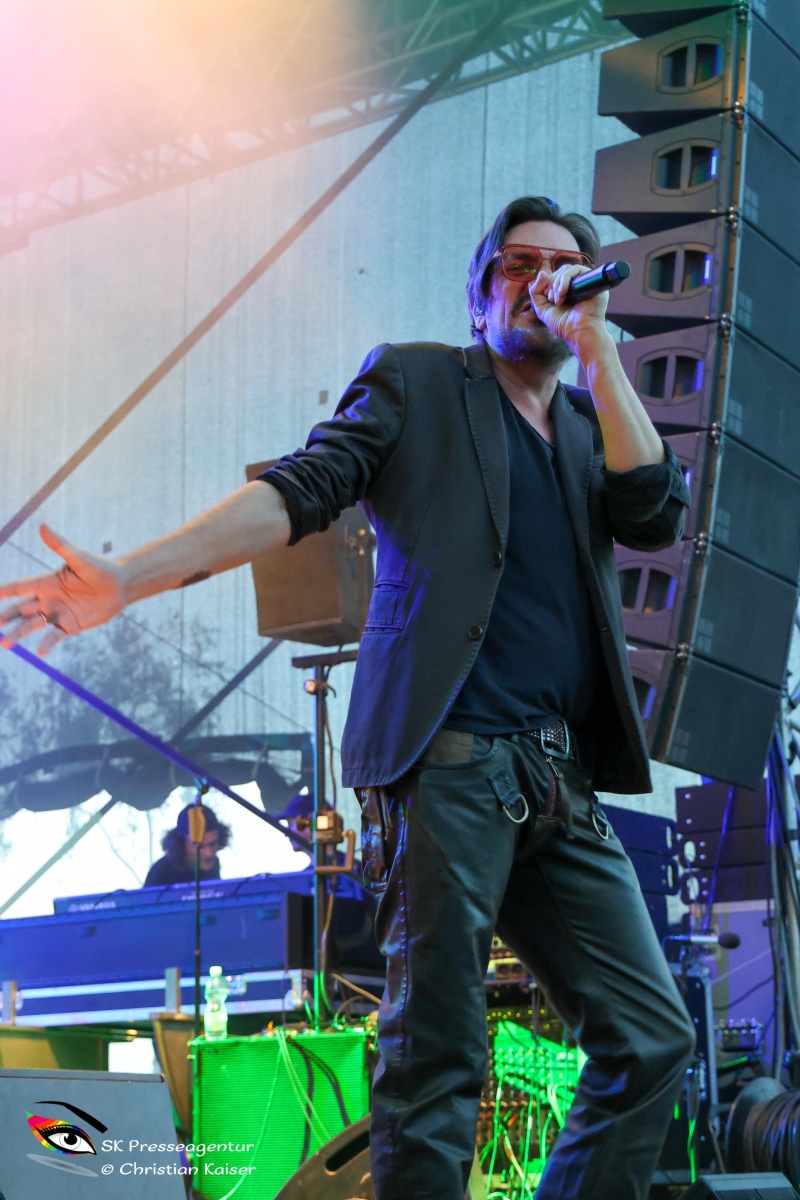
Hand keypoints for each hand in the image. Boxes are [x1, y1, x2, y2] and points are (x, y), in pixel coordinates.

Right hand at [0, 524, 127, 655]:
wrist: (121, 587)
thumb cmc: (101, 569)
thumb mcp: (79, 558)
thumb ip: (60, 546)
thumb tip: (42, 526)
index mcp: (47, 582)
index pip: (20, 587)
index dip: (4, 591)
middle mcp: (49, 599)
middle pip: (21, 609)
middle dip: (6, 616)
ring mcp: (58, 613)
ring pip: (33, 624)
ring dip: (19, 633)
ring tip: (6, 643)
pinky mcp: (70, 626)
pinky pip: (54, 636)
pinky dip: (46, 644)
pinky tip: (39, 652)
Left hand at [529, 264, 610, 358]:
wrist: (580, 333)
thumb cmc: (563, 325)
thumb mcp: (542, 309)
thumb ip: (535, 292)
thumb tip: (542, 272)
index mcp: (566, 290)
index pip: (553, 276)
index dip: (546, 284)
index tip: (547, 299)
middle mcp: (577, 284)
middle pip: (559, 271)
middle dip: (551, 285)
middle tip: (553, 300)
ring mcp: (585, 281)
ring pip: (566, 269)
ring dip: (557, 283)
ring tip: (558, 300)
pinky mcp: (592, 280)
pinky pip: (576, 269)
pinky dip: (565, 279)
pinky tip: (563, 293)